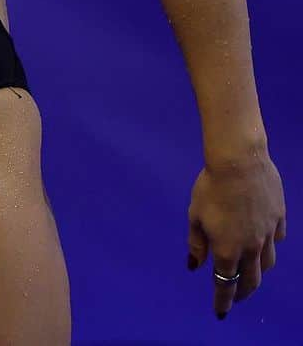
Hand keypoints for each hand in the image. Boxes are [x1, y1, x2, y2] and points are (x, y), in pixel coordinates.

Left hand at [187, 152, 285, 318]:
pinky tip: (265, 241)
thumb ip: (196, 243)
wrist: (239, 162)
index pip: (225, 285)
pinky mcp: (279, 218)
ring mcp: (268, 234)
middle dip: (242, 293)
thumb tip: (194, 265)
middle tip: (236, 297)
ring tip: (251, 273)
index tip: (220, 312)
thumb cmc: (210, 187)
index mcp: (227, 250)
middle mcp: (251, 247)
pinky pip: (277, 239)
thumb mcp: (195, 215)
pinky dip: (270, 244)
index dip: (222, 301)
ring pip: (267, 263)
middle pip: (250, 280)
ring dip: (258, 272)